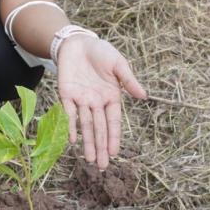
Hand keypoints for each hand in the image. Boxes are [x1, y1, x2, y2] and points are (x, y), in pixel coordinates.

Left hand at [55, 35, 146, 169]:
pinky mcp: (66, 94)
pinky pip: (68, 113)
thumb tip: (143, 96)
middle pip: (99, 129)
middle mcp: (96, 103)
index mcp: (111, 97)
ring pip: (85, 125)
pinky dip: (70, 126)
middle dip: (100, 147)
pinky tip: (72, 140)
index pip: (113, 122)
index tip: (114, 153)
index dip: (113, 137)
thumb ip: (129, 80)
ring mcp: (81, 100)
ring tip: (89, 160)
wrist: (78, 42)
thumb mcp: (118, 64)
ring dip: (87, 142)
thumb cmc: (101, 52)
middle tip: (102, 166)